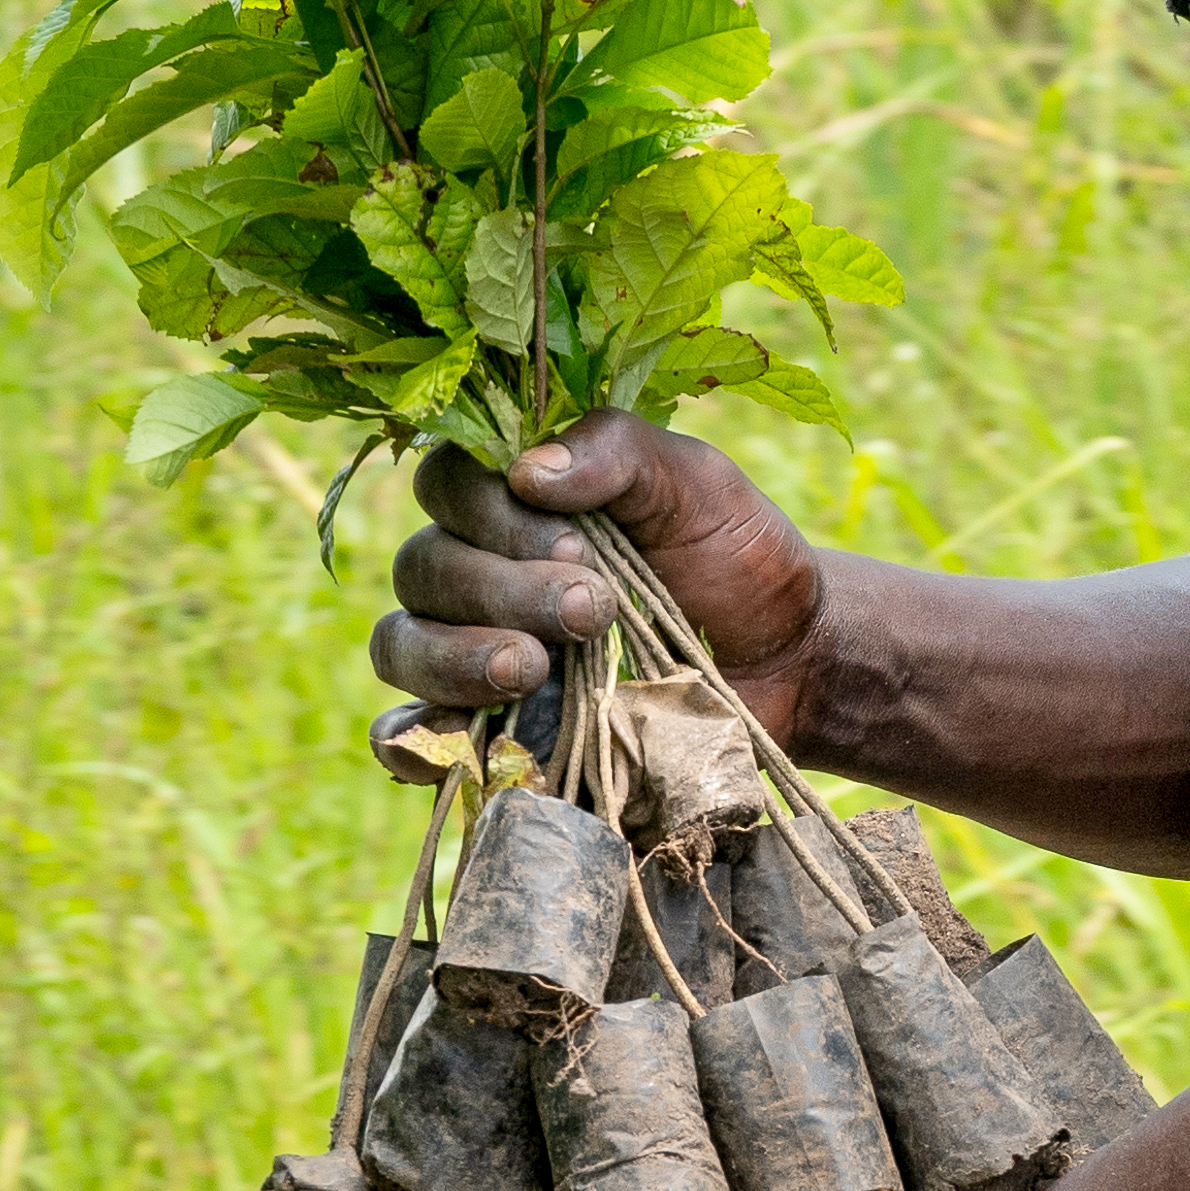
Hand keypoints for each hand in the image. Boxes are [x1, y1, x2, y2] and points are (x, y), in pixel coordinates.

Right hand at [368, 411, 832, 749]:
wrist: (787, 663)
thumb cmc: (735, 559)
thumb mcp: (693, 482)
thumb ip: (616, 450)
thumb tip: (526, 469)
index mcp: (513, 498)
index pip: (444, 485)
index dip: (492, 514)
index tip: (578, 545)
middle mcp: (476, 570)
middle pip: (423, 568)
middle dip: (501, 590)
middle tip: (592, 610)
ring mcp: (471, 654)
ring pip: (402, 645)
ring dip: (458, 657)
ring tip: (534, 669)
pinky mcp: (486, 734)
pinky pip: (406, 737)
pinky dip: (409, 740)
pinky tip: (453, 738)